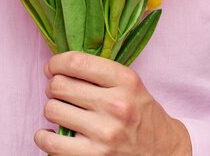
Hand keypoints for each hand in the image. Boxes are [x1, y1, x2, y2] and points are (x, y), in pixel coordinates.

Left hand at [35, 51, 191, 155]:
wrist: (164, 152)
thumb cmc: (141, 114)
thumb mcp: (130, 84)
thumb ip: (99, 72)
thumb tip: (57, 67)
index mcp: (125, 81)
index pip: (77, 62)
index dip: (57, 62)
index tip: (52, 67)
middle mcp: (116, 105)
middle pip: (60, 85)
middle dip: (54, 86)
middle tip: (58, 91)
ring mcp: (105, 134)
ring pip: (53, 110)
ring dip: (52, 110)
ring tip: (62, 112)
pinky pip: (51, 144)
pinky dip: (44, 137)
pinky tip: (51, 134)